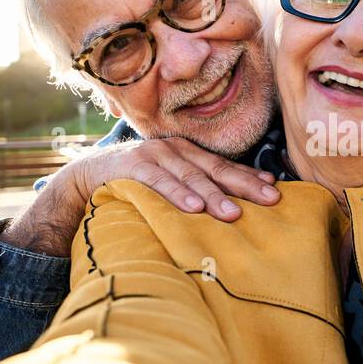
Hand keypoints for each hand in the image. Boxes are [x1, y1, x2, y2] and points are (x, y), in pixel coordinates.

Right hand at [2, 138, 279, 256]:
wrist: (87, 177)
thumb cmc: (137, 185)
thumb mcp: (169, 185)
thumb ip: (195, 190)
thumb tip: (234, 210)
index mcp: (188, 153)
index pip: (225, 166)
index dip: (250, 177)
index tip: (275, 190)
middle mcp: (175, 150)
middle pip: (216, 169)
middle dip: (244, 185)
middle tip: (270, 200)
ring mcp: (154, 155)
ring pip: (191, 177)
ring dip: (213, 195)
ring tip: (234, 213)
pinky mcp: (133, 167)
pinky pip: (160, 182)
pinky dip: (178, 194)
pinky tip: (193, 208)